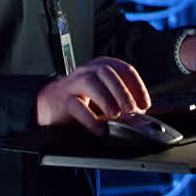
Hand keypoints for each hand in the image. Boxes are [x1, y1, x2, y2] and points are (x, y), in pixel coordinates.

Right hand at [35, 57, 150, 135]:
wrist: (50, 103)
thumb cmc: (82, 98)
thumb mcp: (104, 95)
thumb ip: (121, 101)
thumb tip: (140, 112)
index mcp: (102, 66)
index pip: (124, 69)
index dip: (137, 86)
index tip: (144, 103)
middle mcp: (88, 71)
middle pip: (107, 73)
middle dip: (123, 92)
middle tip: (132, 109)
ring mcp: (74, 84)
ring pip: (91, 83)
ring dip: (107, 99)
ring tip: (116, 115)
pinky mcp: (63, 100)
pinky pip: (77, 106)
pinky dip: (90, 119)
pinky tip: (100, 129)